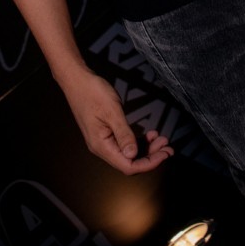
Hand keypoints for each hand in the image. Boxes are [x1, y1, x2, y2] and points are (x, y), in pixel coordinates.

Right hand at [58, 66, 173, 174]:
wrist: (76, 80)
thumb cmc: (92, 92)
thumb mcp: (112, 111)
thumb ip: (124, 134)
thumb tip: (133, 154)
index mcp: (101, 146)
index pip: (128, 165)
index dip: (148, 163)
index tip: (165, 154)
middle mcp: (101, 147)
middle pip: (129, 161)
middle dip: (151, 156)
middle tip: (168, 147)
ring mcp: (103, 140)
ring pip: (128, 153)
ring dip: (146, 148)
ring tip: (161, 139)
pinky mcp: (105, 133)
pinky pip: (123, 143)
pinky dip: (138, 141)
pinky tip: (149, 134)